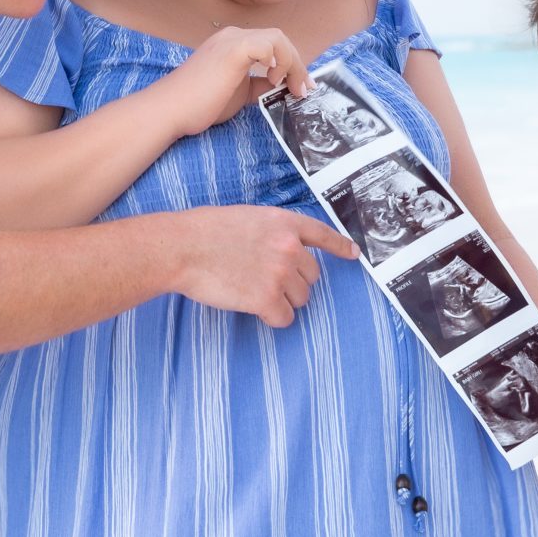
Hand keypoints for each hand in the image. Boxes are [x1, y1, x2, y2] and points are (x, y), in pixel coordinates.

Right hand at [162, 27, 309, 136]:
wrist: (171, 110)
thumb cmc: (199, 104)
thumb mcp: (239, 93)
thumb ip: (259, 86)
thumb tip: (281, 87)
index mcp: (232, 44)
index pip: (271, 45)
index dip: (292, 64)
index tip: (301, 88)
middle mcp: (232, 35)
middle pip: (279, 39)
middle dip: (297, 65)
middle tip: (303, 90)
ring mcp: (232, 40)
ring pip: (277, 38)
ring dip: (291, 63)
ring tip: (288, 87)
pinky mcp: (233, 50)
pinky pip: (268, 44)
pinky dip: (278, 61)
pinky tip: (273, 79)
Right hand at [168, 206, 357, 327]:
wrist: (184, 248)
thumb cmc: (205, 231)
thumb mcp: (248, 218)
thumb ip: (272, 232)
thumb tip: (282, 252)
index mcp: (285, 223)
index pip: (323, 235)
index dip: (340, 247)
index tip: (353, 255)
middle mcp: (289, 248)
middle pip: (312, 277)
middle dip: (293, 282)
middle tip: (264, 280)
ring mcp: (280, 274)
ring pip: (301, 299)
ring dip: (282, 300)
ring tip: (252, 290)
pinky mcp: (267, 298)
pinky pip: (285, 318)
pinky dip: (272, 317)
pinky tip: (252, 307)